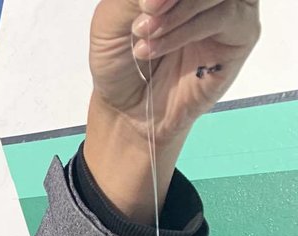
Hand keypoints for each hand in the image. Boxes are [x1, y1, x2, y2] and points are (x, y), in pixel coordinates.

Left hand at [83, 0, 260, 222]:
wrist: (128, 109)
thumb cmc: (119, 62)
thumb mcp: (111, 21)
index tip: (144, 5)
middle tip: (145, 12)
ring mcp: (230, 6)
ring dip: (179, 12)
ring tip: (145, 35)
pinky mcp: (242, 32)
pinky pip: (227, 16)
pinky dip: (188, 29)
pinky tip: (158, 48)